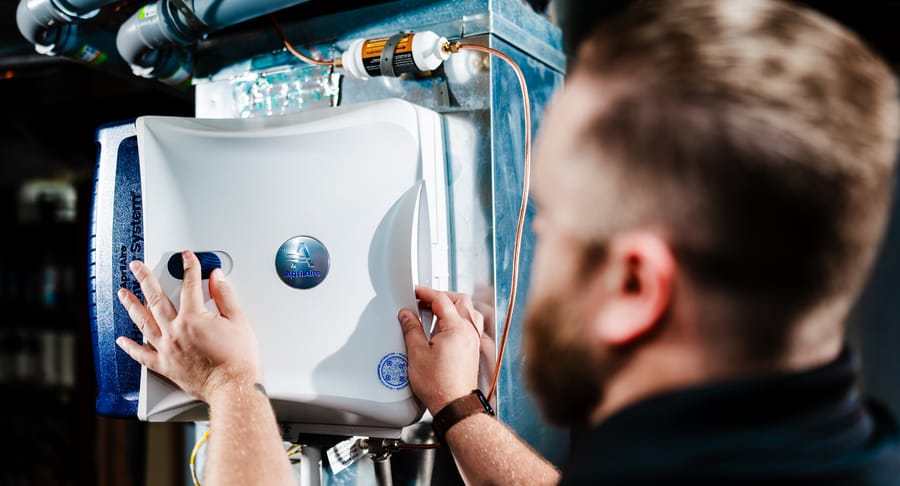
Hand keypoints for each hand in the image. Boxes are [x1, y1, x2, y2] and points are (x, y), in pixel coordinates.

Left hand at [115, 250, 261, 401]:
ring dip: (132, 305)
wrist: (233, 387)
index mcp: (193, 318)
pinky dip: (130, 347)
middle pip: (156, 299)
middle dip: (146, 279)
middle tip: (137, 267)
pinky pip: (142, 355)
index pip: (189, 285)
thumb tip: (216, 279)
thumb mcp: (238, 320)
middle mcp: (175, 331)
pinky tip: (122, 340)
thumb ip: (225, 296)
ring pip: (143, 322)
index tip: (186, 258)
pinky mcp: (165, 366)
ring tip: (124, 294)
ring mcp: (167, 349)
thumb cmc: (237, 359)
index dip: (189, 267)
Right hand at [398, 286, 483, 412]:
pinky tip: (447, 326)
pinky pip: (471, 323)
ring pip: (469, 311)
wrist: (454, 404)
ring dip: (453, 306)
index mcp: (456, 328)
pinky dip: (460, 318)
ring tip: (435, 311)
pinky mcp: (474, 349)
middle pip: (460, 300)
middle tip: (424, 300)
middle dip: (441, 296)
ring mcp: (474, 340)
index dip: (426, 293)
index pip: (441, 299)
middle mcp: (469, 332)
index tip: (416, 293)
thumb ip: (411, 330)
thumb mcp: (417, 354)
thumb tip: (407, 316)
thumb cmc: (439, 385)